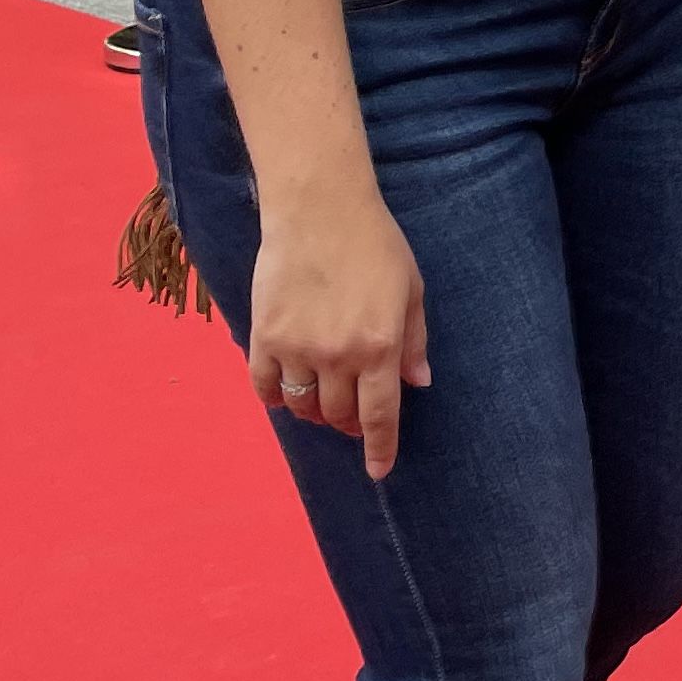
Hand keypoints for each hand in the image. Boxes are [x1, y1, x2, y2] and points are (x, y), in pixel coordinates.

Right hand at [249, 185, 429, 480]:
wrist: (319, 209)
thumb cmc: (374, 244)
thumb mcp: (410, 290)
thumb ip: (413, 341)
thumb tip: (418, 384)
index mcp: (380, 346)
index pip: (380, 415)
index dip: (379, 448)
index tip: (378, 471)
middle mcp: (338, 355)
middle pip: (338, 415)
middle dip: (348, 424)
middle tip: (352, 416)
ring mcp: (297, 348)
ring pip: (302, 406)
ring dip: (314, 412)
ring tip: (322, 400)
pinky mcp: (263, 336)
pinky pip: (265, 386)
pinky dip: (276, 396)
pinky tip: (286, 389)